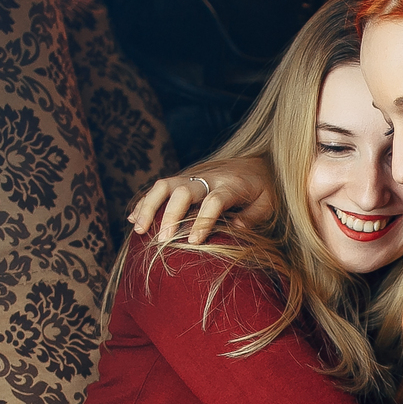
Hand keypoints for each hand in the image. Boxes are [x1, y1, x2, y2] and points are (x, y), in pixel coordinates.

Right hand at [126, 157, 275, 243]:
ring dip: (149, 206)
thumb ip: (253, 217)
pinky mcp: (184, 178)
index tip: (192, 242)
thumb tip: (234, 230)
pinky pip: (160, 188)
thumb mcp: (268, 203)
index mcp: (231, 185)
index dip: (203, 221)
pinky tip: (134, 219)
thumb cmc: (263, 188)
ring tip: (138, 230)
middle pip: (183, 190)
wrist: (257, 161)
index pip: (214, 201)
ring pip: (165, 185)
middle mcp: (209, 177)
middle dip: (170, 214)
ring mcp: (193, 175)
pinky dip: (145, 202)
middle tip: (162, 240)